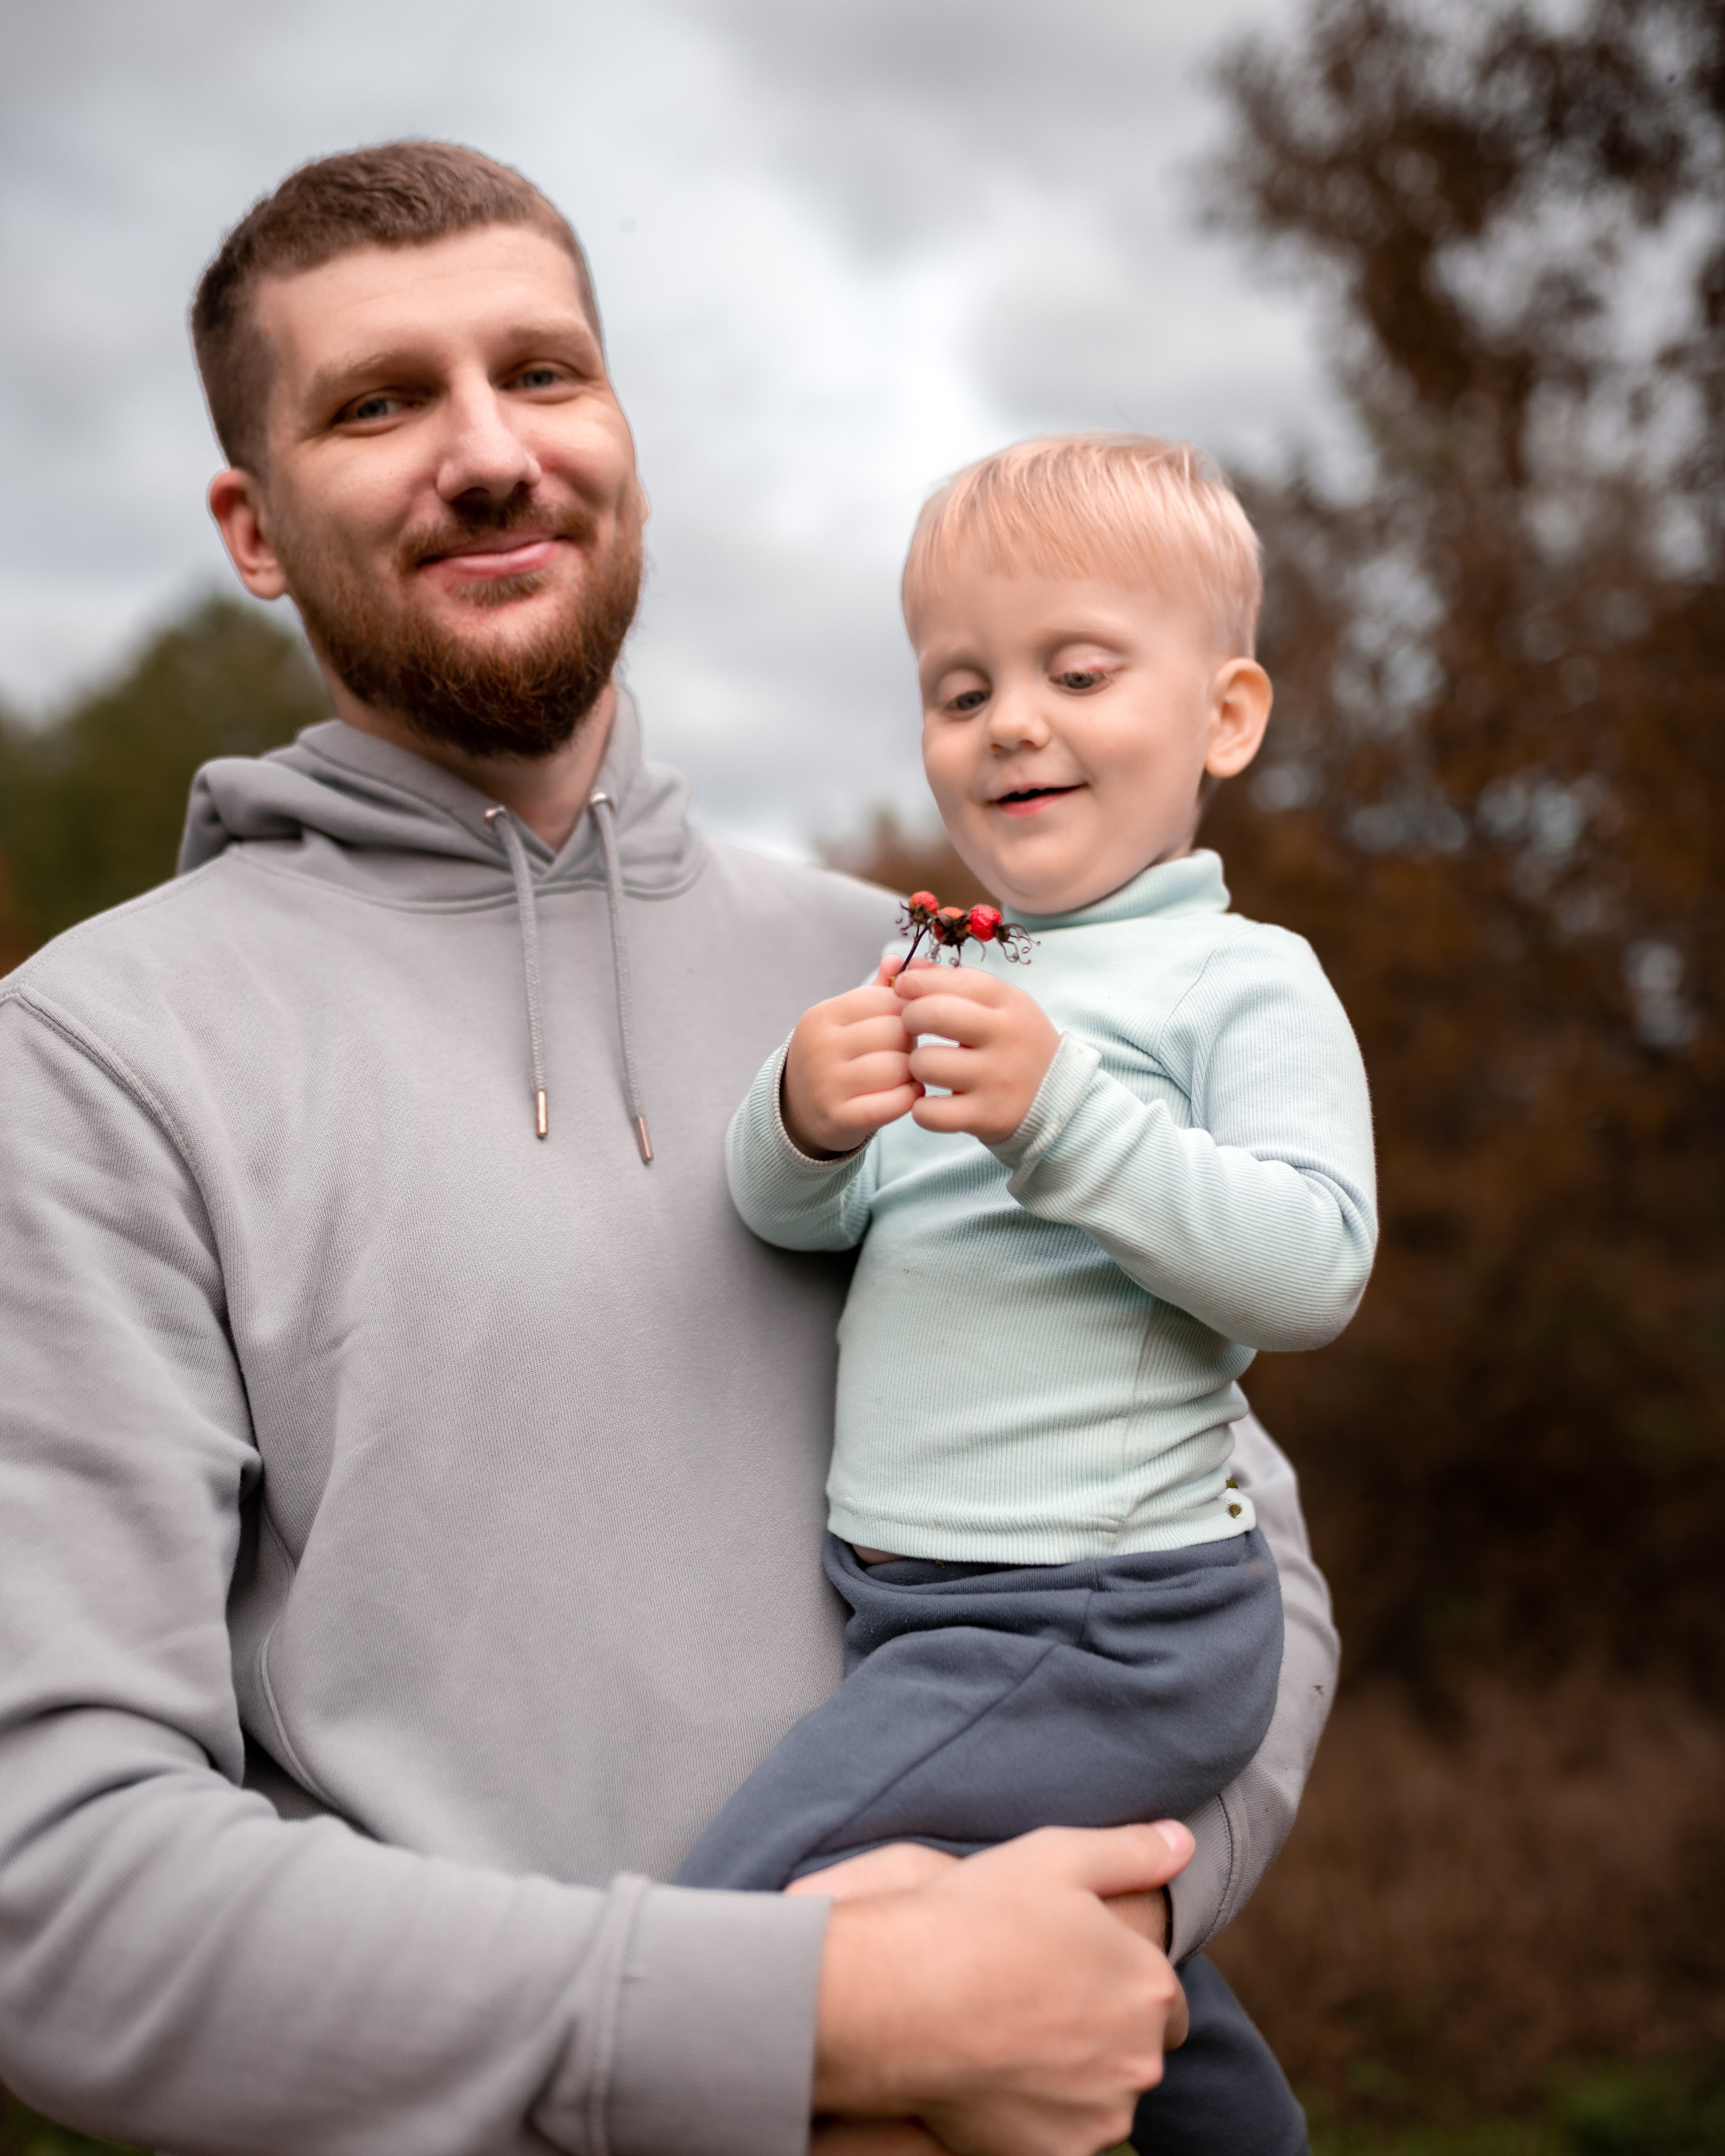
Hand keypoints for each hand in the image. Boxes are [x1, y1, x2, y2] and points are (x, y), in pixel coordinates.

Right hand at [783, 962, 922, 1157]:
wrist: (799, 1112)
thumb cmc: (835, 1059)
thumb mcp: (845, 1022)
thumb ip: (875, 992)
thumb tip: (899, 960)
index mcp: (823, 1016)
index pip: (886, 999)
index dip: (907, 1012)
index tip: (905, 1025)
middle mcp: (820, 1047)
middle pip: (896, 1032)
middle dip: (911, 1042)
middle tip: (907, 1052)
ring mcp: (826, 1084)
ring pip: (899, 1068)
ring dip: (913, 1072)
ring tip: (908, 1074)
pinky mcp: (839, 1118)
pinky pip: (894, 1103)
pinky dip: (910, 1098)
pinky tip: (909, 1094)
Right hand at [812, 1821, 1192, 2155]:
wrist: (899, 2000)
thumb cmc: (978, 1919)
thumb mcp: (1057, 1856)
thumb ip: (1132, 1851)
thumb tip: (1184, 1841)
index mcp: (1149, 1986)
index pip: (1163, 1996)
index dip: (1118, 1978)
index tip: (1072, 1966)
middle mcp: (1139, 2061)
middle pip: (1134, 2047)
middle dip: (1100, 2027)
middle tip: (1036, 1996)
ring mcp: (1098, 2118)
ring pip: (1100, 2094)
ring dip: (1074, 2074)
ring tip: (1012, 2033)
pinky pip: (1062, 2133)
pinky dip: (1040, 2111)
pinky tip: (998, 2071)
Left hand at [890, 965, 1059, 1145]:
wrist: (1059, 1098)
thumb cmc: (1016, 1044)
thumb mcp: (1001, 1006)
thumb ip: (955, 983)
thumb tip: (909, 967)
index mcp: (1009, 1003)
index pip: (953, 980)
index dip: (916, 983)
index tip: (904, 990)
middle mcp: (1006, 1037)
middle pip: (934, 1014)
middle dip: (909, 1018)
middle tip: (910, 1028)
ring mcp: (997, 1078)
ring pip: (925, 1064)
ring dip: (914, 1067)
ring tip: (927, 1069)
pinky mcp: (986, 1115)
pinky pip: (930, 1112)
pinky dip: (922, 1109)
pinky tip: (932, 1102)